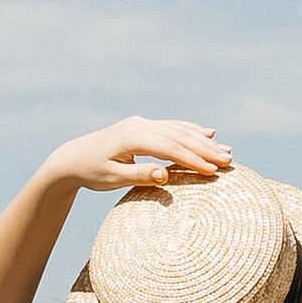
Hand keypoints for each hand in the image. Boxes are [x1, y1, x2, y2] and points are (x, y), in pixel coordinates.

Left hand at [42, 118, 231, 194]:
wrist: (72, 158)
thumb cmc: (91, 172)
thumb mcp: (112, 179)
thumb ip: (139, 175)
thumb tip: (165, 174)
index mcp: (131, 137)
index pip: (169, 148)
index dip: (193, 159)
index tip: (213, 171)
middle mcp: (139, 125)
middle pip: (179, 136)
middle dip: (205, 149)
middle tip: (228, 161)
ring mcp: (141, 123)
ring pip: (178, 129)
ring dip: (203, 140)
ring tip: (226, 151)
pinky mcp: (142, 126)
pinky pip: (171, 126)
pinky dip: (190, 130)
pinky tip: (208, 133)